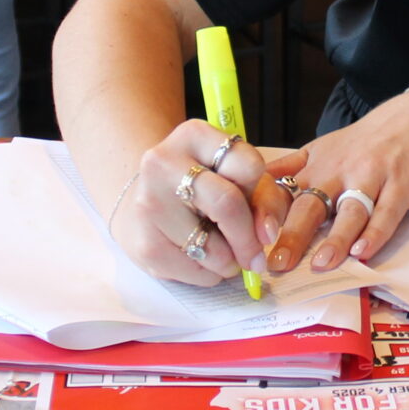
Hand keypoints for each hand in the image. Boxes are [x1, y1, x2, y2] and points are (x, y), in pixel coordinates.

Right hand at [108, 122, 284, 285]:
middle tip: (255, 255)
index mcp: (193, 136)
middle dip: (249, 239)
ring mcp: (149, 205)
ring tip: (216, 247)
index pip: (248, 166)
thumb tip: (267, 234)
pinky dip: (210, 273)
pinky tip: (197, 256)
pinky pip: (198, 273)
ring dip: (229, 260)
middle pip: (227, 204)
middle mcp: (163, 163)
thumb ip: (266, 199)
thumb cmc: (201, 189)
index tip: (255, 208)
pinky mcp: (145, 246)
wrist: (141, 205)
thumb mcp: (237, 178)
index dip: (259, 194)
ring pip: (215, 250)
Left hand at [253, 89, 408, 274]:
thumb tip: (252, 186)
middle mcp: (338, 171)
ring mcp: (371, 178)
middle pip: (311, 205)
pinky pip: (387, 214)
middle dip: (293, 236)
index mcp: (315, 166)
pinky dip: (375, 234)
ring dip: (335, 239)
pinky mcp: (400, 187)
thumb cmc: (365, 141)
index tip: (249, 239)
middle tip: (277, 265)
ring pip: (349, 212)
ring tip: (320, 264)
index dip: (265, 215)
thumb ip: (289, 170)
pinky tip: (364, 252)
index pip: (282, 191)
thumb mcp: (321, 149)